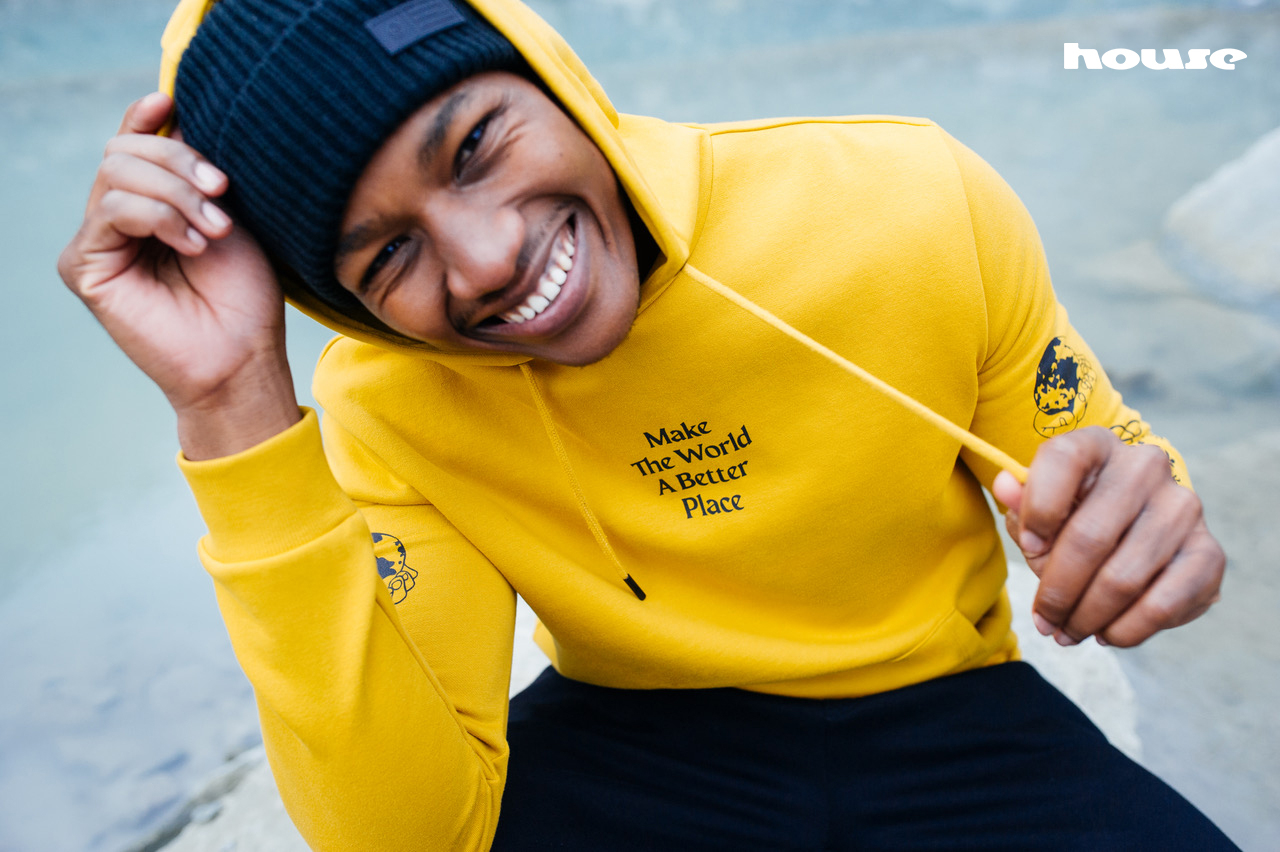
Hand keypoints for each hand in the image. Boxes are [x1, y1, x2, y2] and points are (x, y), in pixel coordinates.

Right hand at [58, 92, 299, 457]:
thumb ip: (197, 171)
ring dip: (177, 194)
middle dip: (179, 161)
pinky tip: (192, 246)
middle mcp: (116, 218)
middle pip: (124, 149)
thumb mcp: (229, 216)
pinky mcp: (84, 266)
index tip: (172, 100)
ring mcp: (97, 241)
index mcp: (150, 203)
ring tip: (215, 231)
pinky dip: (159, 218)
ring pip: (117, 172)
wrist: (243, 356)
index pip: (133, 142)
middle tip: (222, 194)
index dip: (147, 117)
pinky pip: (113, 209)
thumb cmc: (245, 295)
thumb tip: (172, 107)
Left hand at [992, 427, 1224, 647]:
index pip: (1062, 460)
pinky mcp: (1208, 552)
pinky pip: (1163, 604)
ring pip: (1123, 579)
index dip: (1038, 510)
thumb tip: (1004, 485)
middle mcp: (1145, 467)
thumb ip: (1021, 502)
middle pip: (1089, 537)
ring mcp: (1182, 508)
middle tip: (1043, 622)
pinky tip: (1108, 634)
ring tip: (1067, 633)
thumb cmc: (1076, 515)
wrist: (1137, 525)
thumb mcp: (1042, 507)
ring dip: (1087, 618)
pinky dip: (1128, 630)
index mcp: (1096, 445)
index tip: (1030, 548)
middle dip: (1058, 592)